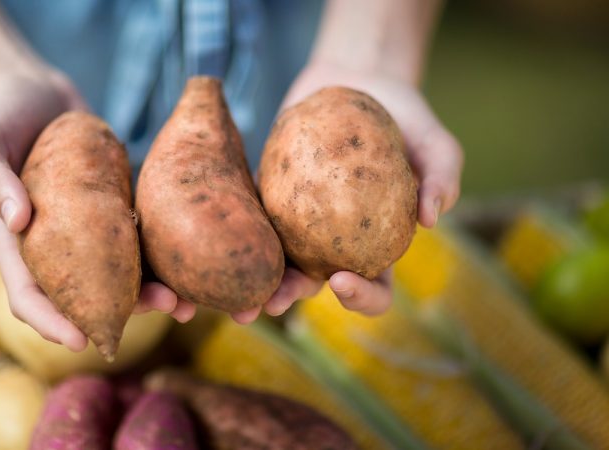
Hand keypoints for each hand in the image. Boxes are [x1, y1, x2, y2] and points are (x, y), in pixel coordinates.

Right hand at [0, 68, 196, 351]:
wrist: (38, 91)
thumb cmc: (0, 112)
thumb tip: (17, 221)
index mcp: (13, 240)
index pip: (27, 295)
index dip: (51, 323)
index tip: (81, 341)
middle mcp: (51, 245)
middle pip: (82, 296)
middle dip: (121, 313)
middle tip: (163, 309)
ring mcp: (85, 231)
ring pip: (117, 277)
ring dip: (150, 293)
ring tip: (185, 300)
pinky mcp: (112, 211)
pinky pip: (136, 243)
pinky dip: (159, 260)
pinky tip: (187, 265)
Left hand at [249, 62, 463, 318]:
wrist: (359, 80)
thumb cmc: (405, 117)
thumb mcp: (435, 142)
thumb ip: (442, 176)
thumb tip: (432, 218)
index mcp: (377, 245)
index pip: (374, 288)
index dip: (361, 298)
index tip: (343, 280)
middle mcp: (335, 241)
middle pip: (315, 282)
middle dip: (293, 297)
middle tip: (274, 300)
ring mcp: (299, 221)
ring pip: (277, 259)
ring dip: (257, 278)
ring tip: (238, 286)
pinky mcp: (270, 194)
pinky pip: (252, 215)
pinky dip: (236, 230)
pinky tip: (216, 236)